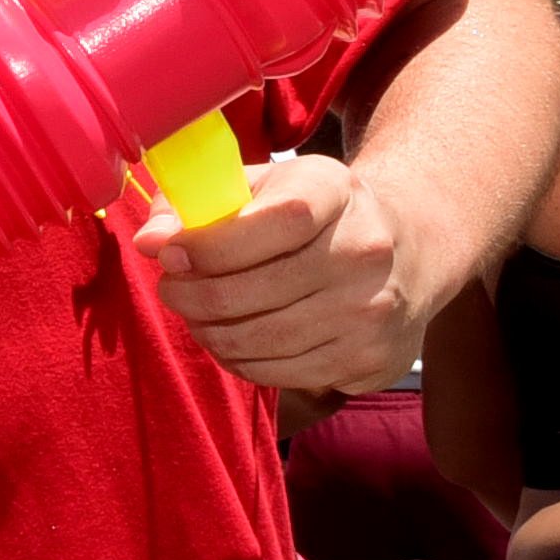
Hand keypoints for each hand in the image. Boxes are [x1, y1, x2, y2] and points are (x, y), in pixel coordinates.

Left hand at [133, 153, 438, 391]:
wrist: (409, 251)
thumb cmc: (316, 214)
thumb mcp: (267, 186)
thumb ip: (199, 203)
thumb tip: (150, 242)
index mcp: (336, 193)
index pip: (272, 222)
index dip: (207, 245)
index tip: (169, 254)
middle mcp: (364, 253)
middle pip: (248, 293)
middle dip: (189, 296)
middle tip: (173, 289)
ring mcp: (371, 313)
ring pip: (256, 341)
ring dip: (208, 331)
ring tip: (199, 314)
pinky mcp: (369, 360)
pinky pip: (278, 373)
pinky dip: (240, 359)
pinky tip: (235, 337)